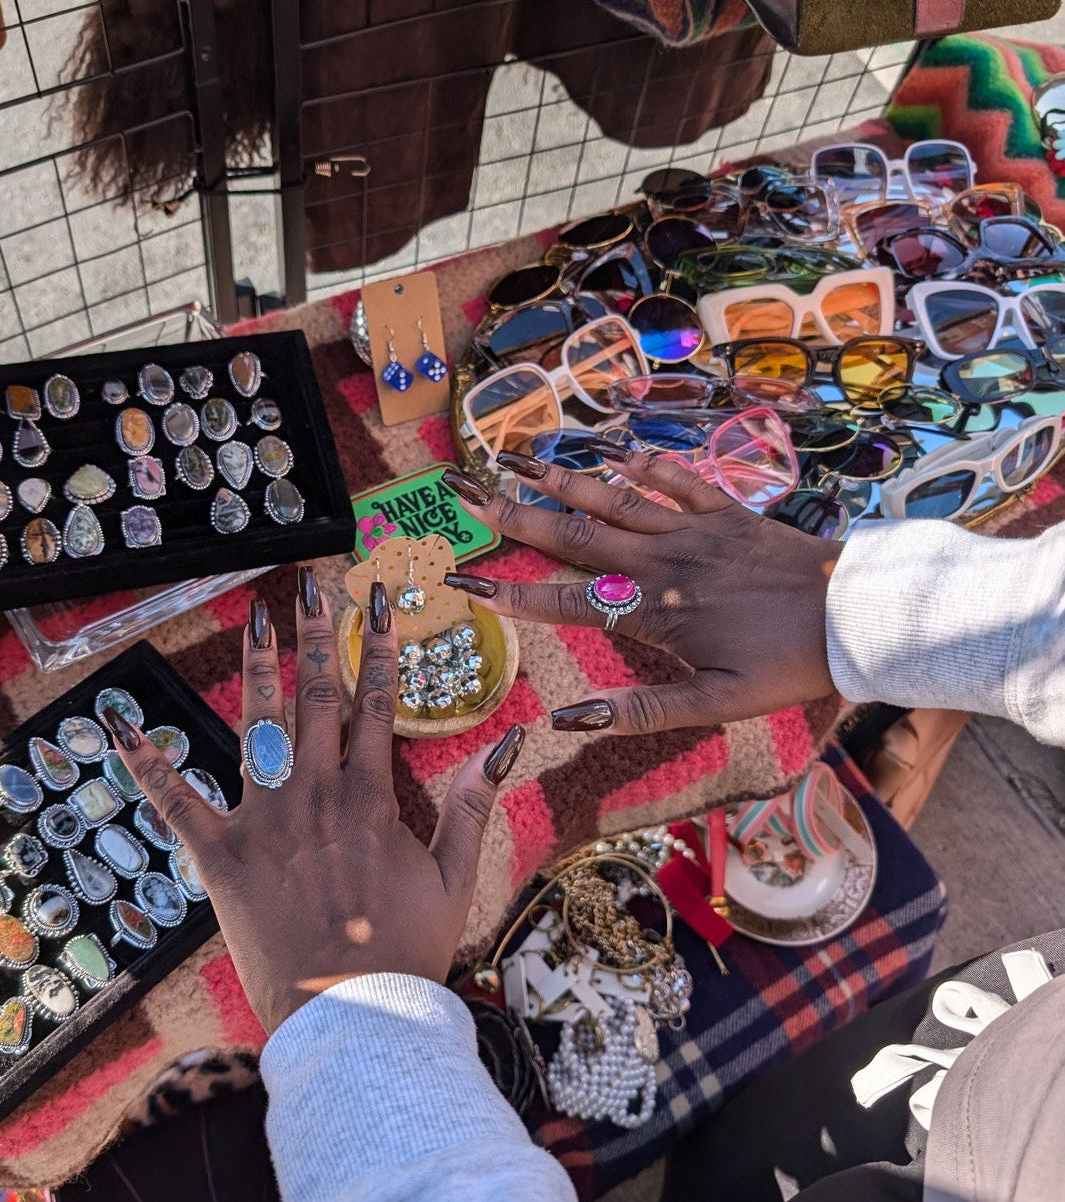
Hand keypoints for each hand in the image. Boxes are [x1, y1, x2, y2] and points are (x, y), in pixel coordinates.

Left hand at [105, 568, 524, 1033]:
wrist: (351, 1017)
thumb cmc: (406, 950)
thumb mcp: (457, 877)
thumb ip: (473, 805)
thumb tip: (506, 742)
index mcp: (371, 797)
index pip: (377, 701)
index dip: (378, 644)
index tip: (375, 599)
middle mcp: (317, 794)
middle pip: (317, 696)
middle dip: (316, 634)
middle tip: (310, 586)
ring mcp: (265, 820)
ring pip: (257, 726)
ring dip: (257, 667)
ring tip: (255, 617)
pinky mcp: (220, 856)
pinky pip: (178, 802)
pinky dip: (149, 765)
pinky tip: (123, 728)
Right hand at [441, 445, 842, 733]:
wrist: (857, 615)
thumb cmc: (786, 665)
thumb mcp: (715, 705)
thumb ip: (639, 711)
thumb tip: (569, 719)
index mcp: (655, 613)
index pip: (567, 604)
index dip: (512, 595)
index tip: (464, 580)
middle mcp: (662, 562)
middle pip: (575, 536)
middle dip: (516, 516)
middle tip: (467, 494)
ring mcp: (694, 530)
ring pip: (615, 498)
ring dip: (564, 478)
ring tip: (518, 457)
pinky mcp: (727, 510)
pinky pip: (678, 479)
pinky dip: (646, 463)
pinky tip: (617, 450)